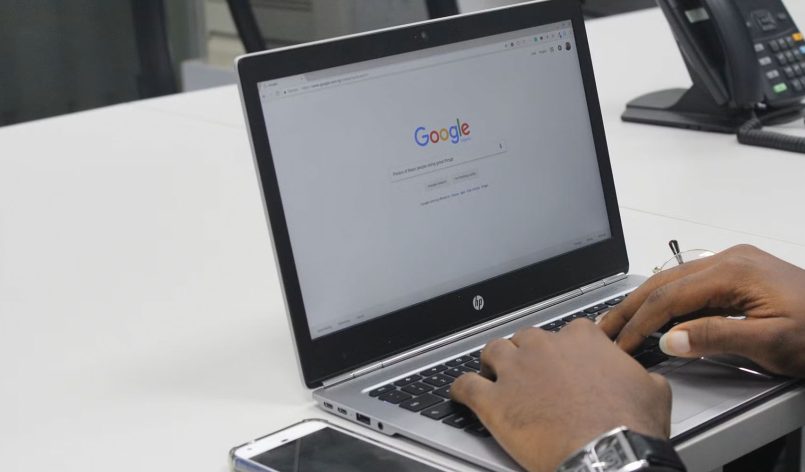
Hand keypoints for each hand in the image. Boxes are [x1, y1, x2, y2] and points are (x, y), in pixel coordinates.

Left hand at [451, 321, 670, 471]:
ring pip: (492, 352)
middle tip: (531, 374)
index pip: (567, 331)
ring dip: (492, 363)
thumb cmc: (630, 425)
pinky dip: (459, 388)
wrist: (608, 455)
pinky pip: (464, 385)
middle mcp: (544, 347)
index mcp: (582, 339)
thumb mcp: (653, 391)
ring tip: (493, 376)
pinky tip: (459, 393)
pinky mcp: (493, 400)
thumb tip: (644, 378)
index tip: (566, 361)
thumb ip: (639, 375)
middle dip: (526, 353)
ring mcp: (515, 371)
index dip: (565, 348)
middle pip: (525, 338)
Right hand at [599, 244, 804, 377]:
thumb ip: (717, 337)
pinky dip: (664, 302)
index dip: (641, 321)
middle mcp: (729, 260)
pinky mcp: (737, 275)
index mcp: (734, 271)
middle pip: (663, 282)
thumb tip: (670, 338)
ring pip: (672, 281)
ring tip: (618, 322)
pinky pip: (689, 285)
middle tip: (603, 328)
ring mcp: (733, 264)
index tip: (622, 343)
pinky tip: (654, 315)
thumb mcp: (772, 342)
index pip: (670, 296)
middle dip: (630, 307)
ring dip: (643, 303)